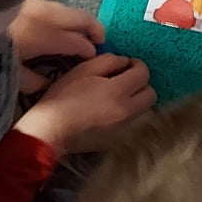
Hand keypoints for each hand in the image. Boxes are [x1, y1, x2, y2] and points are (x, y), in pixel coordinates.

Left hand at [9, 0, 104, 91]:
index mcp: (45, 36)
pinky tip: (55, 25)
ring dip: (77, 22)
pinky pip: (52, 6)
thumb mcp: (12, 75)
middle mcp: (46, 15)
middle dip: (95, 30)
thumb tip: (46, 83)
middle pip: (82, 19)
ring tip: (77, 33)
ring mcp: (36, 3)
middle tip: (100, 41)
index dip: (89, 51)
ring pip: (68, 10)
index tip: (92, 58)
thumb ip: (34, 81)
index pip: (79, 42)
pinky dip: (61, 15)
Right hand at [15, 54, 154, 152]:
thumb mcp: (82, 70)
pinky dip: (134, 118)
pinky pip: (138, 126)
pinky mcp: (120, 141)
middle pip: (151, 94)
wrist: (50, 131)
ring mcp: (126, 129)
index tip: (128, 65)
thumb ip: (108, 61)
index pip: (144, 74)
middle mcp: (128, 112)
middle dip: (142, 84)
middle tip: (127, 81)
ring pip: (148, 112)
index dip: (138, 65)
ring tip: (125, 99)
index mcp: (118, 91)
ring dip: (141, 103)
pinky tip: (118, 114)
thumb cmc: (63, 98)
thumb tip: (125, 62)